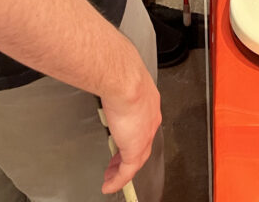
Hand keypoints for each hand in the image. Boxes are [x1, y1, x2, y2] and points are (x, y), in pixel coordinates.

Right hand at [99, 64, 160, 195]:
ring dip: (121, 169)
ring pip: (135, 159)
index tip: (123, 137)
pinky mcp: (134, 149)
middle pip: (141, 143)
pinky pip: (126, 172)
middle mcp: (151, 119)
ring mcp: (145, 135)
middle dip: (127, 154)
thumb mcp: (122, 77)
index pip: (143, 123)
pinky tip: (109, 185)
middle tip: (117, 163)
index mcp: (149, 101)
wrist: (124, 79)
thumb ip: (117, 82)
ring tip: (111, 176)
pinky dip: (117, 180)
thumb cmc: (121, 73)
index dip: (132, 132)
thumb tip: (107, 77)